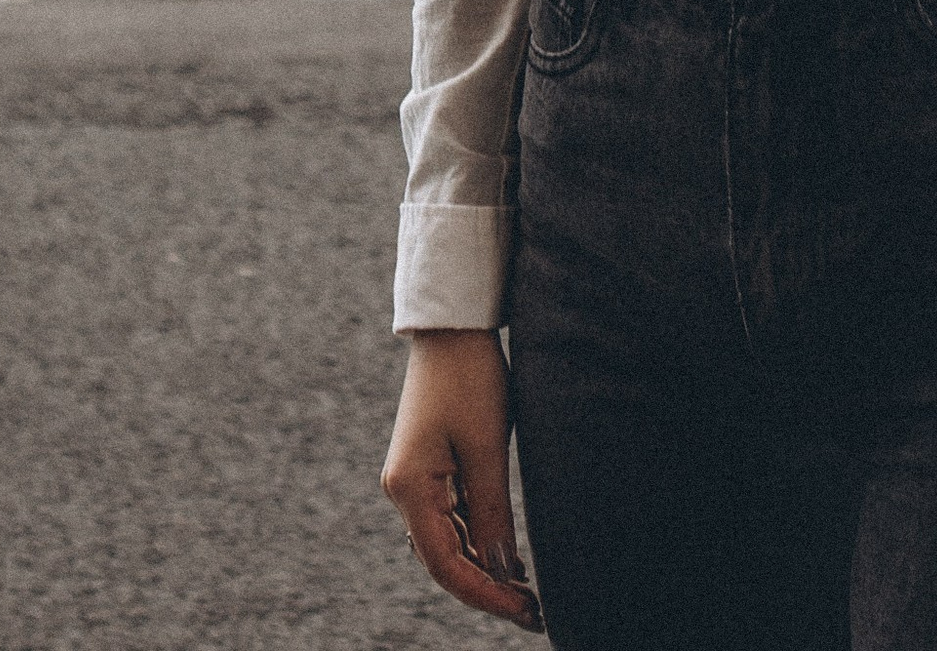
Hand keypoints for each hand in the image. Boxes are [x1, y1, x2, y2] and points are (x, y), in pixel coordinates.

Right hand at [382, 330, 543, 626]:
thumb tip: (503, 572)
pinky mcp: (427, 468)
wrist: (452, 325)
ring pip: (448, 542)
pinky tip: (506, 553)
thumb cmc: (470, 378)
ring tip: (526, 589)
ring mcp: (413, 480)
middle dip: (487, 587)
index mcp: (409, 489)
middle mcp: (402, 491)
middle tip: (534, 611)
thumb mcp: (486, 448)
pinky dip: (477, 538)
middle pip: (444, 560)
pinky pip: (450, 518)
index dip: (486, 594)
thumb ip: (492, 513)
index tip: (526, 611)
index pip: (446, 565)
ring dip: (484, 566)